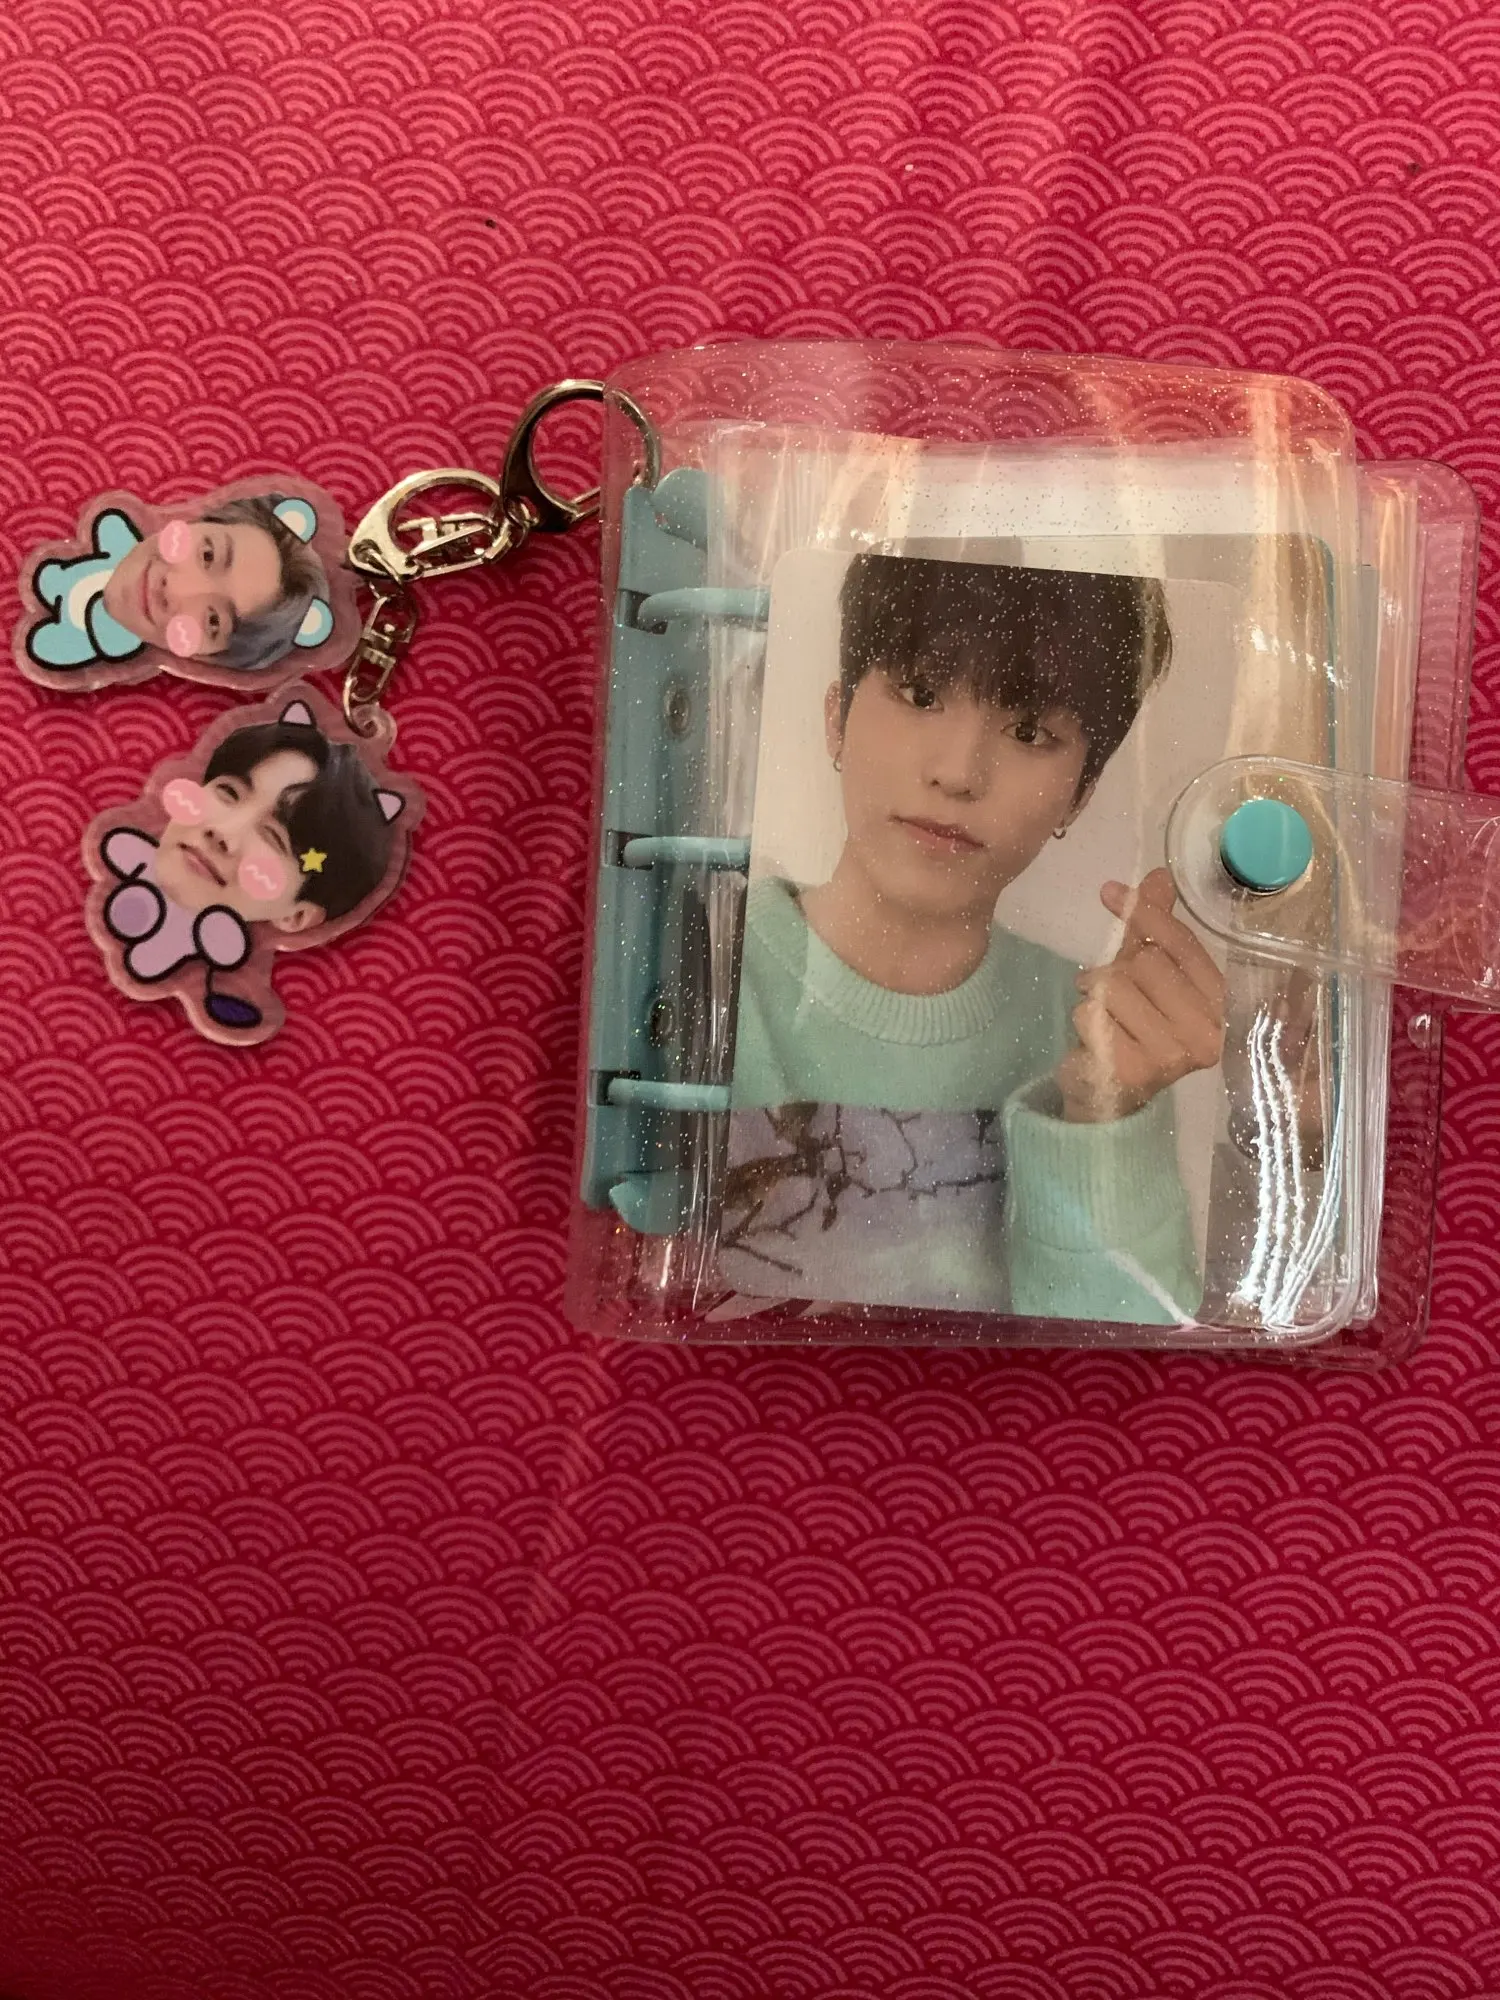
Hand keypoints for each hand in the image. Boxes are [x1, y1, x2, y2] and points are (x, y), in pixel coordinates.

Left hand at [1056, 867, 1226, 1123]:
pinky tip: (1096, 1041)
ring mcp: (1172, 1056)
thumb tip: (1158, 875)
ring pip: (1113, 987)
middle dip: (1116, 970)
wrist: (1109, 1094)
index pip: (1182, 946)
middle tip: (1113, 994)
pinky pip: (1091, 1017)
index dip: (1145, 914)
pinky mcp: (1133, 1071)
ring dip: (1094, 996)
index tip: (1111, 891)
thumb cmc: (1134, 1027)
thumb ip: (1151, 928)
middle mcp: (1206, 1033)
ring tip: (1104, 1016)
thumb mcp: (1145, 972)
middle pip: (1145, 963)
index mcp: (1219, 1004)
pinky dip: (1084, 1020)